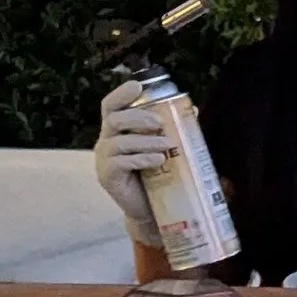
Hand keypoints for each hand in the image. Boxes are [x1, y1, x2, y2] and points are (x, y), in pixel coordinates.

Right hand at [94, 79, 166, 244]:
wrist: (150, 210)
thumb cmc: (156, 175)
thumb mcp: (165, 149)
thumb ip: (174, 129)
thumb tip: (193, 110)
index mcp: (117, 130)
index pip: (111, 106)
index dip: (121, 94)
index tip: (137, 86)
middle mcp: (106, 141)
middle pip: (114, 119)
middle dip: (139, 117)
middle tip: (161, 123)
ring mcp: (103, 159)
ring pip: (119, 141)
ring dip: (146, 141)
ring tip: (168, 145)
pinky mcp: (107, 177)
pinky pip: (121, 162)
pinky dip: (142, 159)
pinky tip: (159, 160)